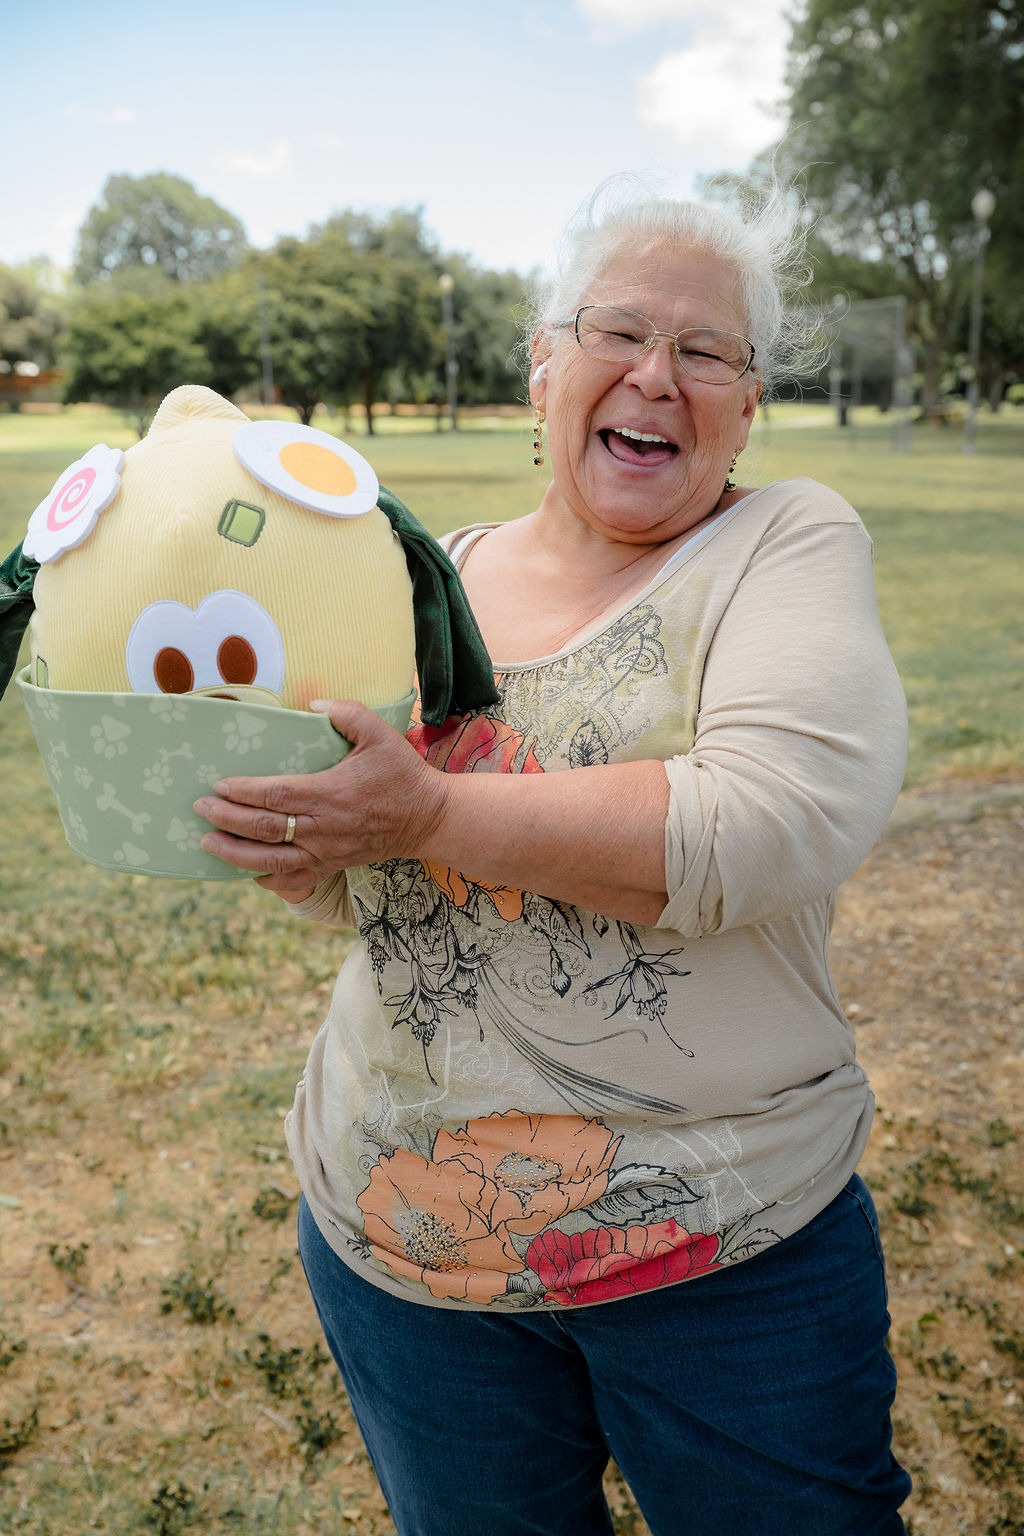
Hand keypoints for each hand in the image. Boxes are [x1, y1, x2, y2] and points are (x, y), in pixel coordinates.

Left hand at [193, 700, 449, 898]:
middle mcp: (324, 828)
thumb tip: (314, 702)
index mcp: (331, 794)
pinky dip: (266, 879)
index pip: (276, 796)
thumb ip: (347, 713)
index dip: (243, 792)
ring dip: (235, 854)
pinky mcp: (333, 866)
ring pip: (271, 861)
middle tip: (199, 808)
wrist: (428, 819)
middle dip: (226, 819)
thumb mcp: (380, 734)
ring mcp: (327, 852)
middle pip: (264, 829)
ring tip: (208, 843)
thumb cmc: (402, 774)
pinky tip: (246, 871)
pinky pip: (293, 879)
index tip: (219, 784)